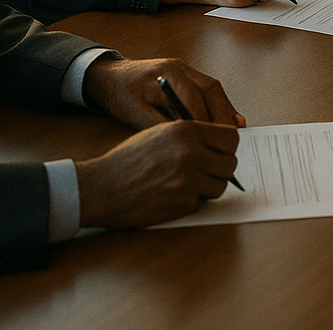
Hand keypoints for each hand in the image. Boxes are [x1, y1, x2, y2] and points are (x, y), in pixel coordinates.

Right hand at [75, 120, 239, 228]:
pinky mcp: (183, 203)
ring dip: (209, 186)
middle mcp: (191, 153)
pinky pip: (203, 201)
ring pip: (220, 184)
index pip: (231, 137)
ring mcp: (189, 180)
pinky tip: (173, 195)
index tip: (220, 152)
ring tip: (187, 183)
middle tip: (206, 171)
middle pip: (230, 162)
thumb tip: (219, 144)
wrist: (101, 188)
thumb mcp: (159, 133)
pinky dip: (193, 200)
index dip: (226, 146)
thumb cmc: (127, 160)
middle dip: (220, 168)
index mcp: (186, 130)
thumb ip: (191, 135)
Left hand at [83, 55, 242, 128]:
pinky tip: (230, 119)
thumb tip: (183, 140)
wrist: (110, 76)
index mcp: (168, 74)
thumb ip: (158, 125)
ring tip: (234, 132)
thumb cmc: (120, 94)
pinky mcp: (189, 74)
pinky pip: (210, 89)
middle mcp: (182, 68)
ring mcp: (187, 69)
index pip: (194, 100)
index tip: (211, 142)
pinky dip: (221, 105)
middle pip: (212, 91)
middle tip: (230, 139)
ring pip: (215, 89)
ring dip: (225, 110)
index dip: (204, 122)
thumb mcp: (133, 113)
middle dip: (223, 116)